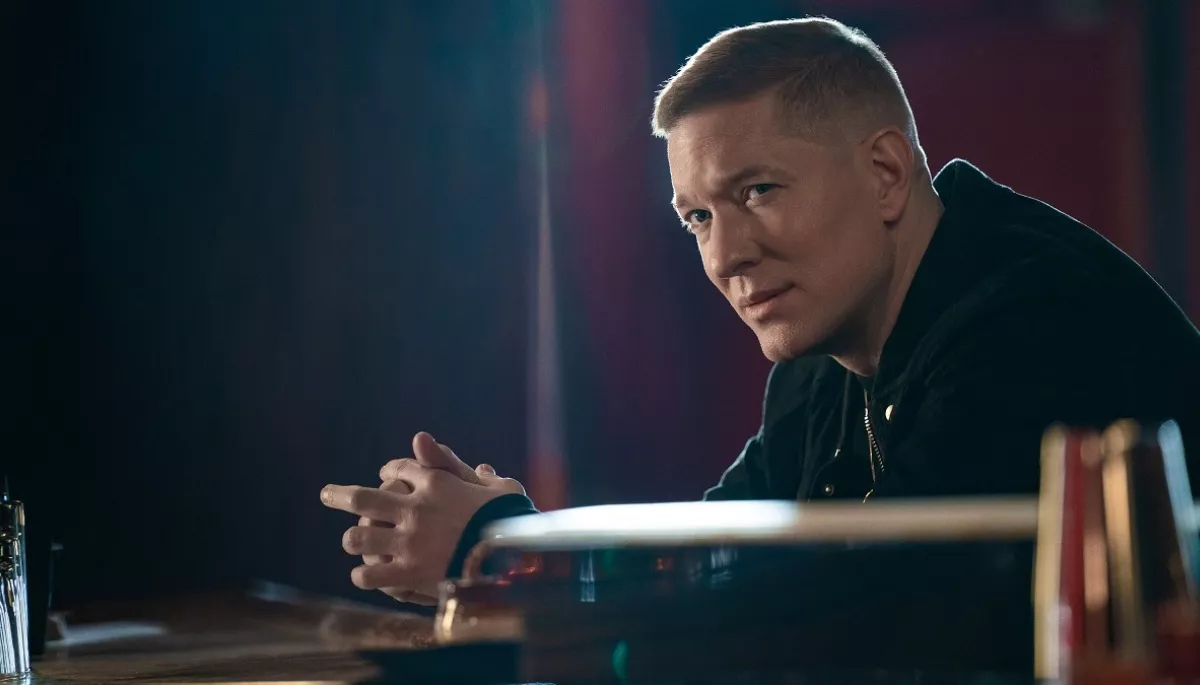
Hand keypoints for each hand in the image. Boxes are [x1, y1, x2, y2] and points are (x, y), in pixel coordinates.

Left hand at [321, 432, 523, 604]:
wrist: (515, 557)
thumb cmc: (511, 518)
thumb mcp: (496, 485)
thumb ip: (463, 467)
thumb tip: (452, 452)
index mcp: (436, 483)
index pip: (398, 468)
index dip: (389, 470)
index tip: (384, 475)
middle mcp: (415, 509)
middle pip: (362, 496)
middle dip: (339, 494)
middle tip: (326, 494)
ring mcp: (409, 542)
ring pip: (359, 536)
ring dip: (354, 539)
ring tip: (352, 541)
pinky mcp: (409, 573)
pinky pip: (370, 573)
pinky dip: (364, 574)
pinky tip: (365, 574)